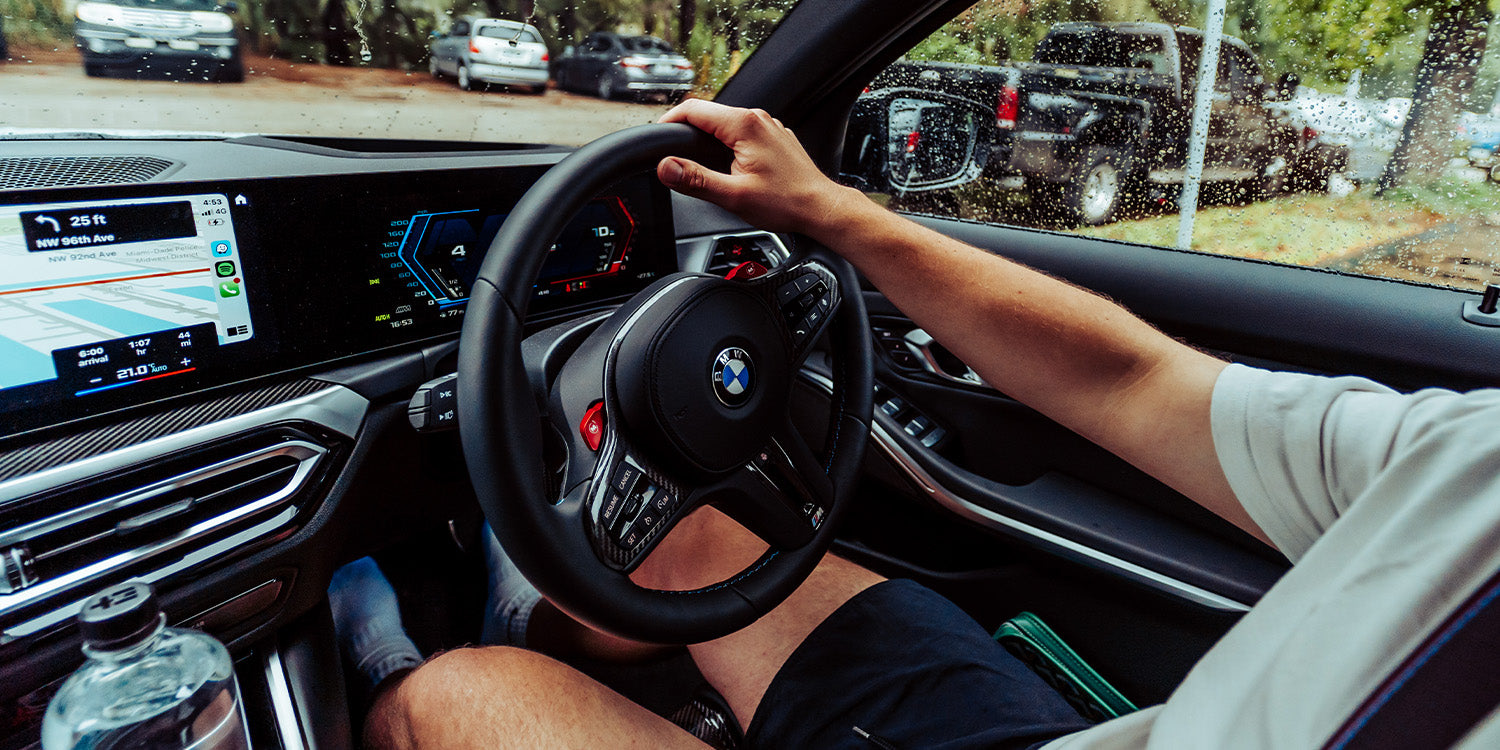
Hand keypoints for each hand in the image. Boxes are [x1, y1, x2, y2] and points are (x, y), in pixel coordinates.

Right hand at [657, 100, 860, 238]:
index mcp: (744, 124)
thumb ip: (695, 180)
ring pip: (726, 124)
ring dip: (707, 139)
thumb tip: (665, 168)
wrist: (820, 208)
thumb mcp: (733, 195)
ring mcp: (768, 127)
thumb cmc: (785, 202)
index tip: (657, 136)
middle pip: (709, 115)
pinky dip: (727, 144)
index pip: (694, 109)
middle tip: (672, 155)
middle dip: (687, 132)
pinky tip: (726, 166)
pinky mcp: (773, 138)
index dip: (669, 121)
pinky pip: (742, 133)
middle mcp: (757, 118)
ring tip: (696, 163)